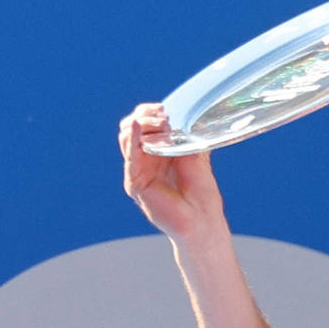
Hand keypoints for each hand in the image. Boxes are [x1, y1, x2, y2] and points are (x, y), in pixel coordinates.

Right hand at [118, 103, 225, 242]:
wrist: (202, 219)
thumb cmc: (201, 191)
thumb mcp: (196, 154)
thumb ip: (186, 135)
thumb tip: (183, 113)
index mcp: (157, 150)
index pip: (142, 122)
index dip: (149, 111)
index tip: (165, 108)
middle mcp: (144, 159)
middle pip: (129, 127)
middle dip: (145, 115)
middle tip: (165, 116)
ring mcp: (137, 170)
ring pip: (126, 138)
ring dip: (142, 125)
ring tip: (162, 124)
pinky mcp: (134, 183)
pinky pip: (129, 158)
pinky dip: (132, 139)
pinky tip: (136, 126)